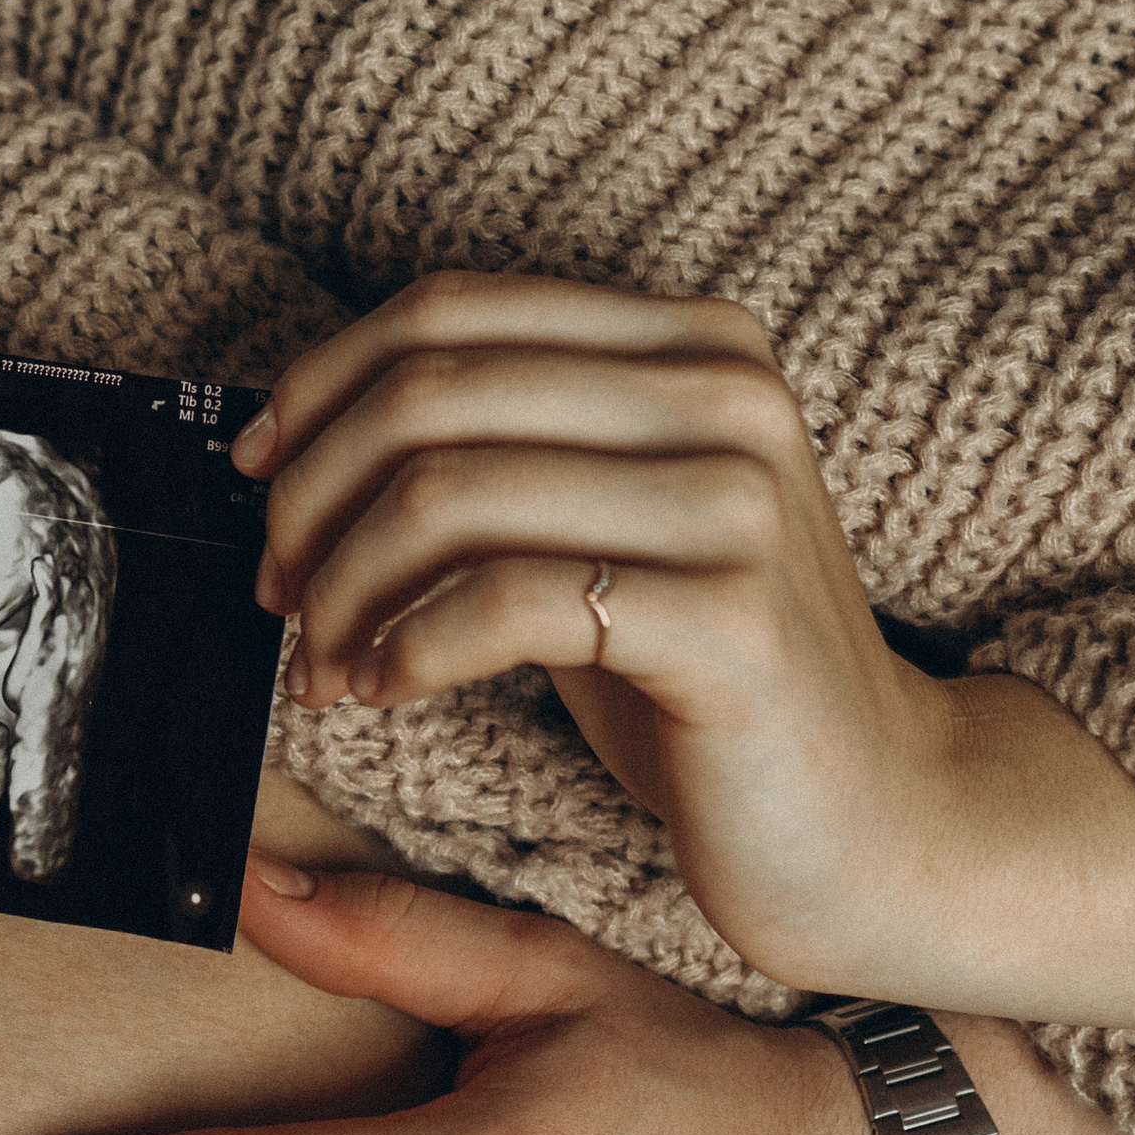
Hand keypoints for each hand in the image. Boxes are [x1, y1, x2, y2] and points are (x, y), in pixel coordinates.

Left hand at [238, 271, 1134, 1032]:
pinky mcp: (726, 617)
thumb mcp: (597, 540)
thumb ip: (497, 468)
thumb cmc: (706, 686)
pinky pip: (502, 603)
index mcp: (692, 345)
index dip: (320, 388)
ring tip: (320, 660)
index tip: (256, 475)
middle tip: (276, 591)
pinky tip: (375, 694)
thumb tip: (301, 446)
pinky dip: (402, 650)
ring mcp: (737, 500)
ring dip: (343, 587)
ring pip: (448, 495)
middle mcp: (726, 394)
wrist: (877, 820)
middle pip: (432, 394)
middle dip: (314, 498)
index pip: (450, 314)